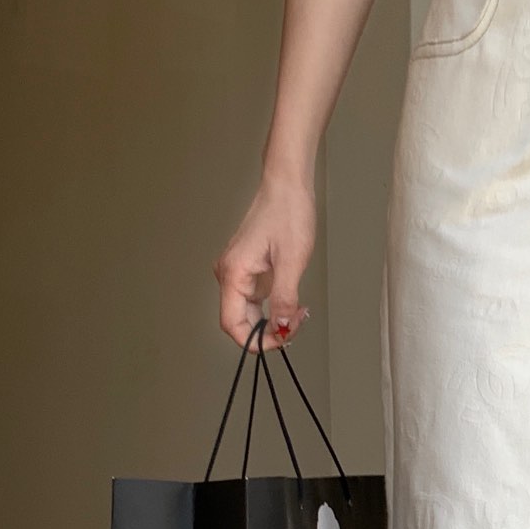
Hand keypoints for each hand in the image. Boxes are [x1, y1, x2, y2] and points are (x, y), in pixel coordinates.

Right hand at [214, 169, 315, 348]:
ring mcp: (239, 272)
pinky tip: (293, 304)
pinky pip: (257, 299)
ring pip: (250, 312)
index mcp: (233, 273)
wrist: (287, 187)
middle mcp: (230, 274)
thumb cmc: (287, 214)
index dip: (255, 340)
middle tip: (297, 326)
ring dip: (273, 321)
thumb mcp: (291, 260)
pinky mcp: (250, 269)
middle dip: (269, 332)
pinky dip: (274, 308)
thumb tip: (282, 327)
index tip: (281, 341)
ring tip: (300, 313)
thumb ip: (284, 298)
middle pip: (240, 321)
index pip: (232, 324)